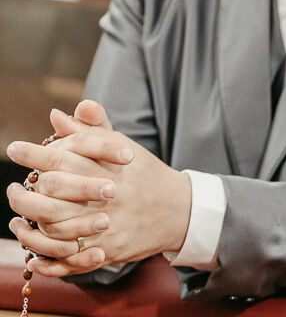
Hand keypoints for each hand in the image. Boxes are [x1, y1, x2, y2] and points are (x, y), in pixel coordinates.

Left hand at [7, 101, 191, 276]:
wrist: (180, 210)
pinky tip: (33, 249)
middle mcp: (107, 196)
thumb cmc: (145, 174)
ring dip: (28, 226)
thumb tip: (57, 114)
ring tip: (17, 219)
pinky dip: (45, 258)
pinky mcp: (109, 250)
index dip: (34, 153)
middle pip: (53, 192)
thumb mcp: (123, 147)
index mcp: (109, 167)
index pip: (63, 157)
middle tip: (11, 188)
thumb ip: (92, 129)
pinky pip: (68, 260)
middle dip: (24, 191)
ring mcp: (108, 225)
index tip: (13, 148)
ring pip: (54, 228)